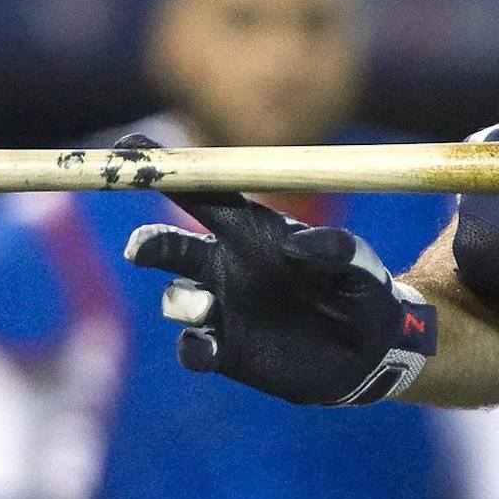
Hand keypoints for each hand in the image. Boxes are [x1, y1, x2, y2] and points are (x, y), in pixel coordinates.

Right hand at [117, 136, 435, 404]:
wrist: (370, 351)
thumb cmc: (364, 291)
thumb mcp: (361, 264)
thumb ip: (336, 248)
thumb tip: (297, 244)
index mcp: (252, 230)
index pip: (203, 191)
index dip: (167, 168)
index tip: (128, 148)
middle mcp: (227, 264)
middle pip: (170, 246)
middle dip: (148, 244)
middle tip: (139, 249)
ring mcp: (222, 308)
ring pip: (176, 298)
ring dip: (182, 301)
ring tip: (206, 306)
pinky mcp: (226, 351)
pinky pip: (192, 349)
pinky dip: (192, 347)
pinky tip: (206, 348)